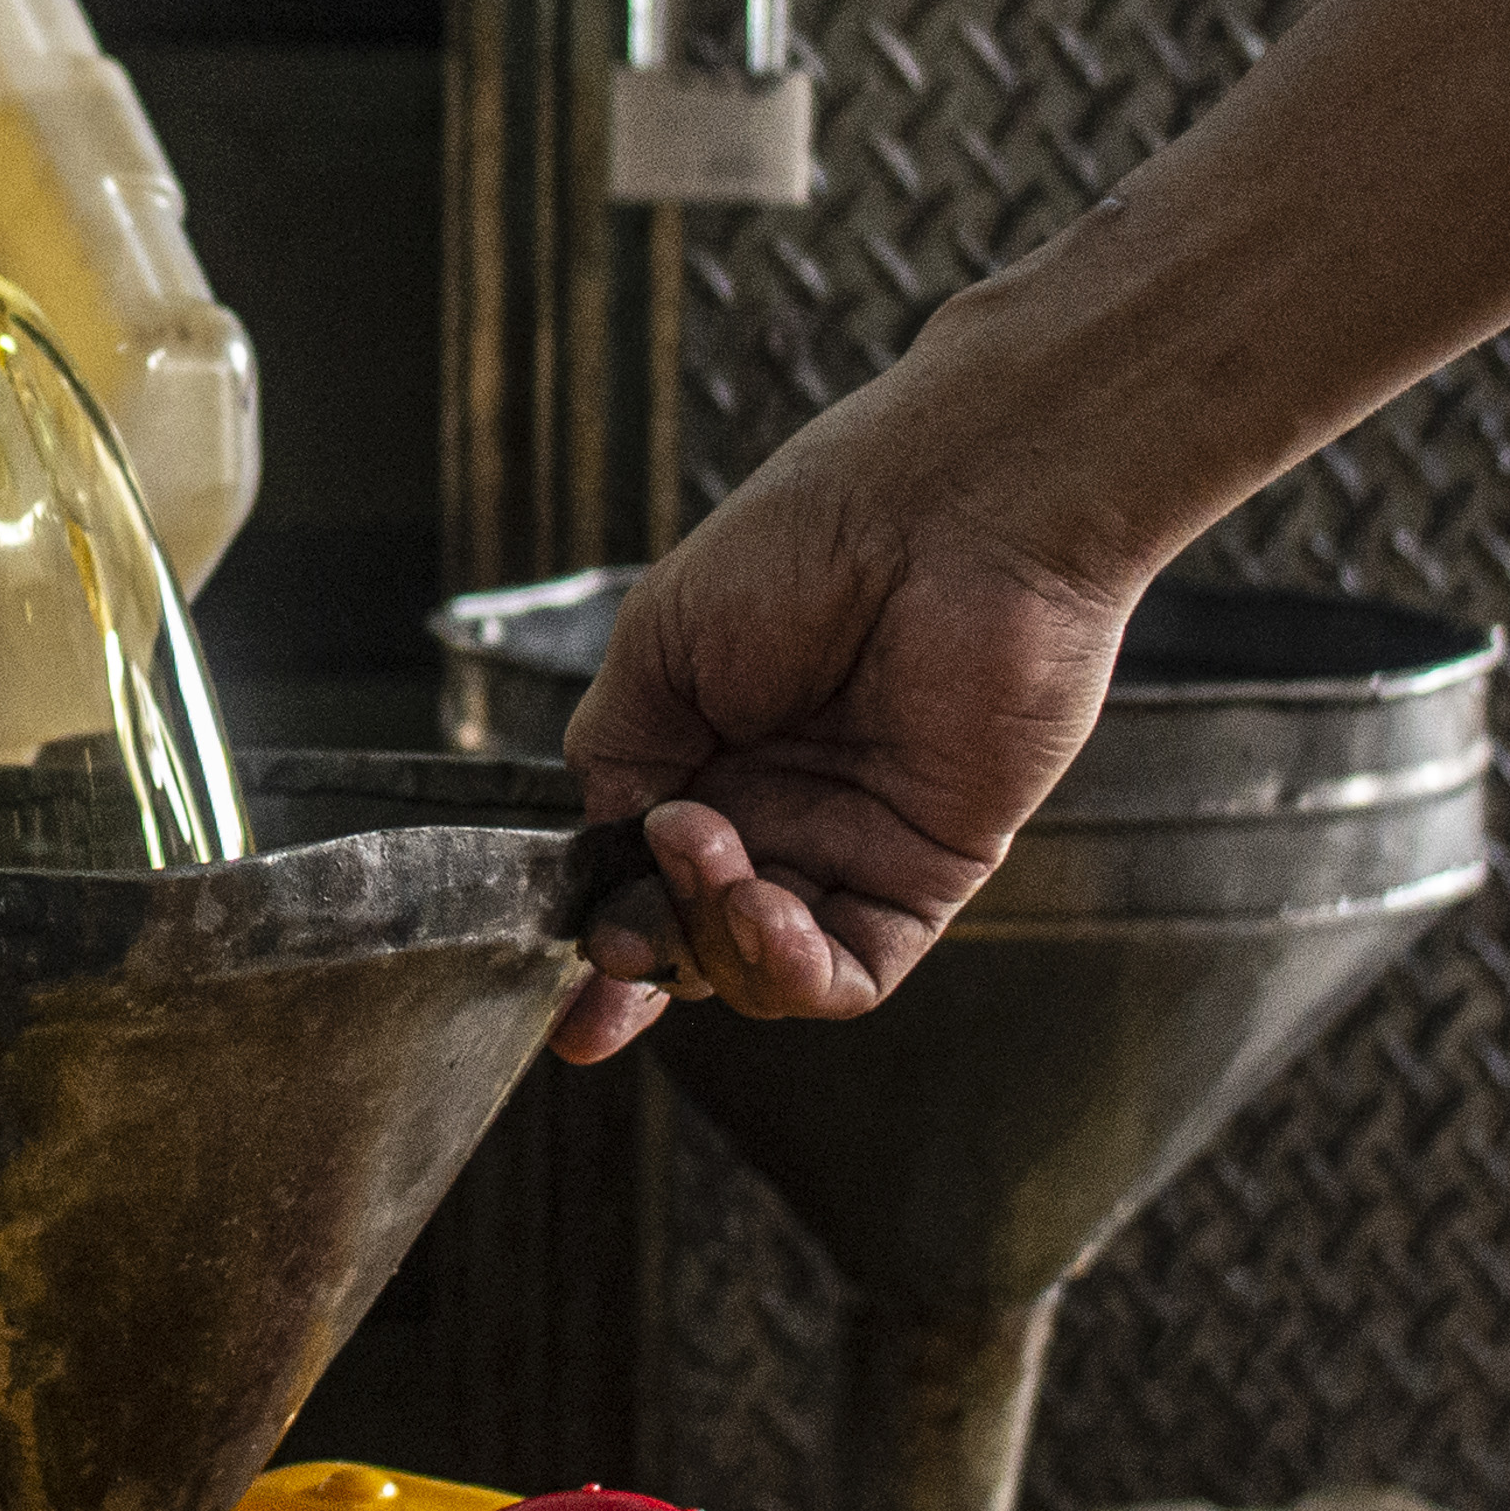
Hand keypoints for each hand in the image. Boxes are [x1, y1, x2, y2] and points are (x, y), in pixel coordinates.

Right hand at [548, 345, 1141, 1061]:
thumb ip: (614, 758)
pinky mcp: (926, 869)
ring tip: (716, 863)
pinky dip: (795, 971)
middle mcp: (775, 809)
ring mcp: (849, 843)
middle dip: (648, 953)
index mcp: (705, 754)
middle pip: (692, 941)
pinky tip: (767, 914)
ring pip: (761, 969)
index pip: (641, 882)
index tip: (568, 995)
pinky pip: (853, 969)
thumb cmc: (806, 543)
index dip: (604, 946)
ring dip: (716, 944)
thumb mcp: (658, 642)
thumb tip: (603, 854)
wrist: (941, 515)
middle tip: (628, 919)